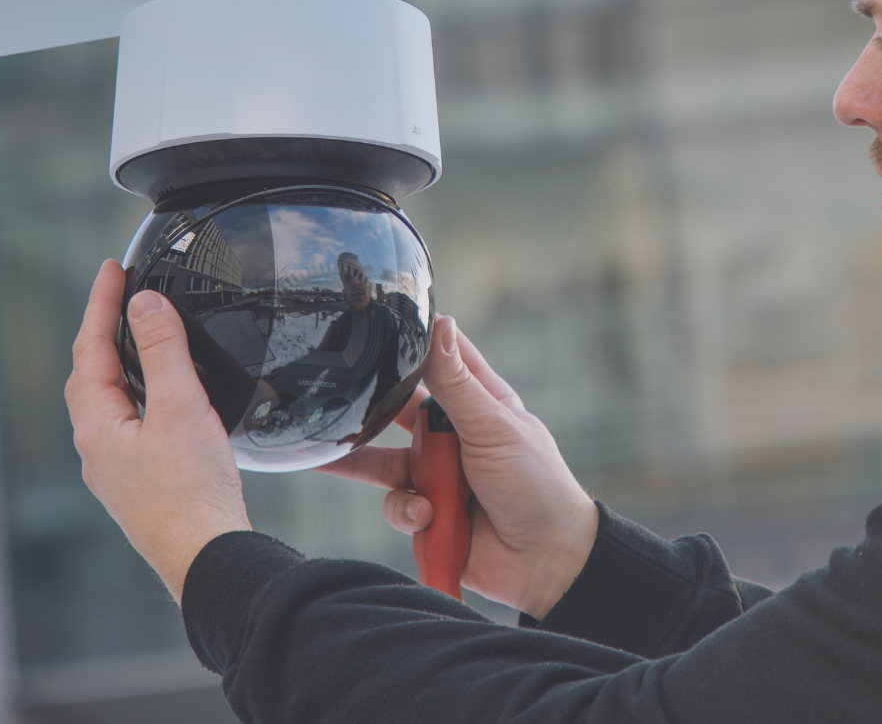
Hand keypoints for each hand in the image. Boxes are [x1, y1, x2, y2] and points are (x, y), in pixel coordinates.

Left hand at [65, 259, 250, 600]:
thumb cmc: (191, 492)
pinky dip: (138, 392)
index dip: (101, 302)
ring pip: (109, 401)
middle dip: (104, 329)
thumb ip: (163, 350)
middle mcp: (97, 448)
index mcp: (97, 426)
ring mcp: (117, 469)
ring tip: (139, 334)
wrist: (207, 556)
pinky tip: (161, 397)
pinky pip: (129, 423)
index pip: (90, 347)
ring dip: (120, 362)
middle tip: (121, 293)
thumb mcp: (179, 407)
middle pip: (91, 374)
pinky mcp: (141, 484)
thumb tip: (144, 304)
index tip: (112, 267)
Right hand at [322, 317, 598, 619]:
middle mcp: (452, 435)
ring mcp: (437, 474)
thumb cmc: (536, 484)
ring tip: (336, 455)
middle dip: (370, 406)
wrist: (545, 562)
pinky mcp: (425, 514)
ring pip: (381, 460)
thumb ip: (456, 383)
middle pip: (396, 408)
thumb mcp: (493, 427)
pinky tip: (429, 516)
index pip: (442, 357)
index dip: (415, 340)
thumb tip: (439, 323)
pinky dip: (407, 510)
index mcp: (478, 403)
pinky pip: (396, 505)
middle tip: (336, 394)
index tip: (378, 317)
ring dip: (365, 462)